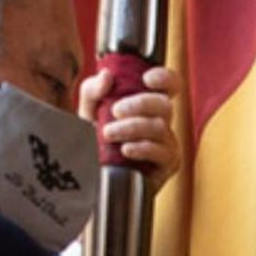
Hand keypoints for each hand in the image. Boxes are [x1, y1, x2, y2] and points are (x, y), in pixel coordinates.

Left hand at [78, 65, 181, 189]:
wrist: (92, 180)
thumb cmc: (94, 145)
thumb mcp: (86, 113)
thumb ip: (92, 90)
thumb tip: (107, 76)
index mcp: (147, 105)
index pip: (169, 86)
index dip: (165, 78)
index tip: (147, 79)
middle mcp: (160, 122)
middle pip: (165, 104)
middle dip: (139, 104)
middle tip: (115, 112)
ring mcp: (166, 143)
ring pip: (160, 127)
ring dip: (132, 128)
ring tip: (109, 134)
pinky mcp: (168, 165)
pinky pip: (163, 151)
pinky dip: (142, 148)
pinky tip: (125, 150)